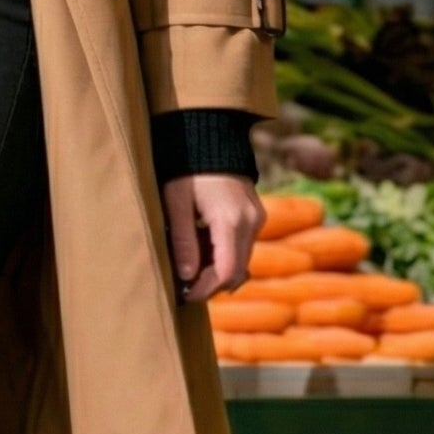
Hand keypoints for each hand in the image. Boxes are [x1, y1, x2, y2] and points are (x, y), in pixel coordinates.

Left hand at [163, 173, 263, 301]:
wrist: (210, 137)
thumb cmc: (186, 167)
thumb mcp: (176, 202)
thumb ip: (182, 240)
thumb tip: (186, 277)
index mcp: (230, 220)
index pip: (226, 272)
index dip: (206, 289)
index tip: (186, 295)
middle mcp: (251, 222)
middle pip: (237, 271)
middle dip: (211, 284)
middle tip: (185, 287)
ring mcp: (258, 219)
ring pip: (242, 262)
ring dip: (218, 271)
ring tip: (191, 266)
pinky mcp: (257, 216)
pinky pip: (244, 247)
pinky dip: (225, 256)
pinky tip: (204, 250)